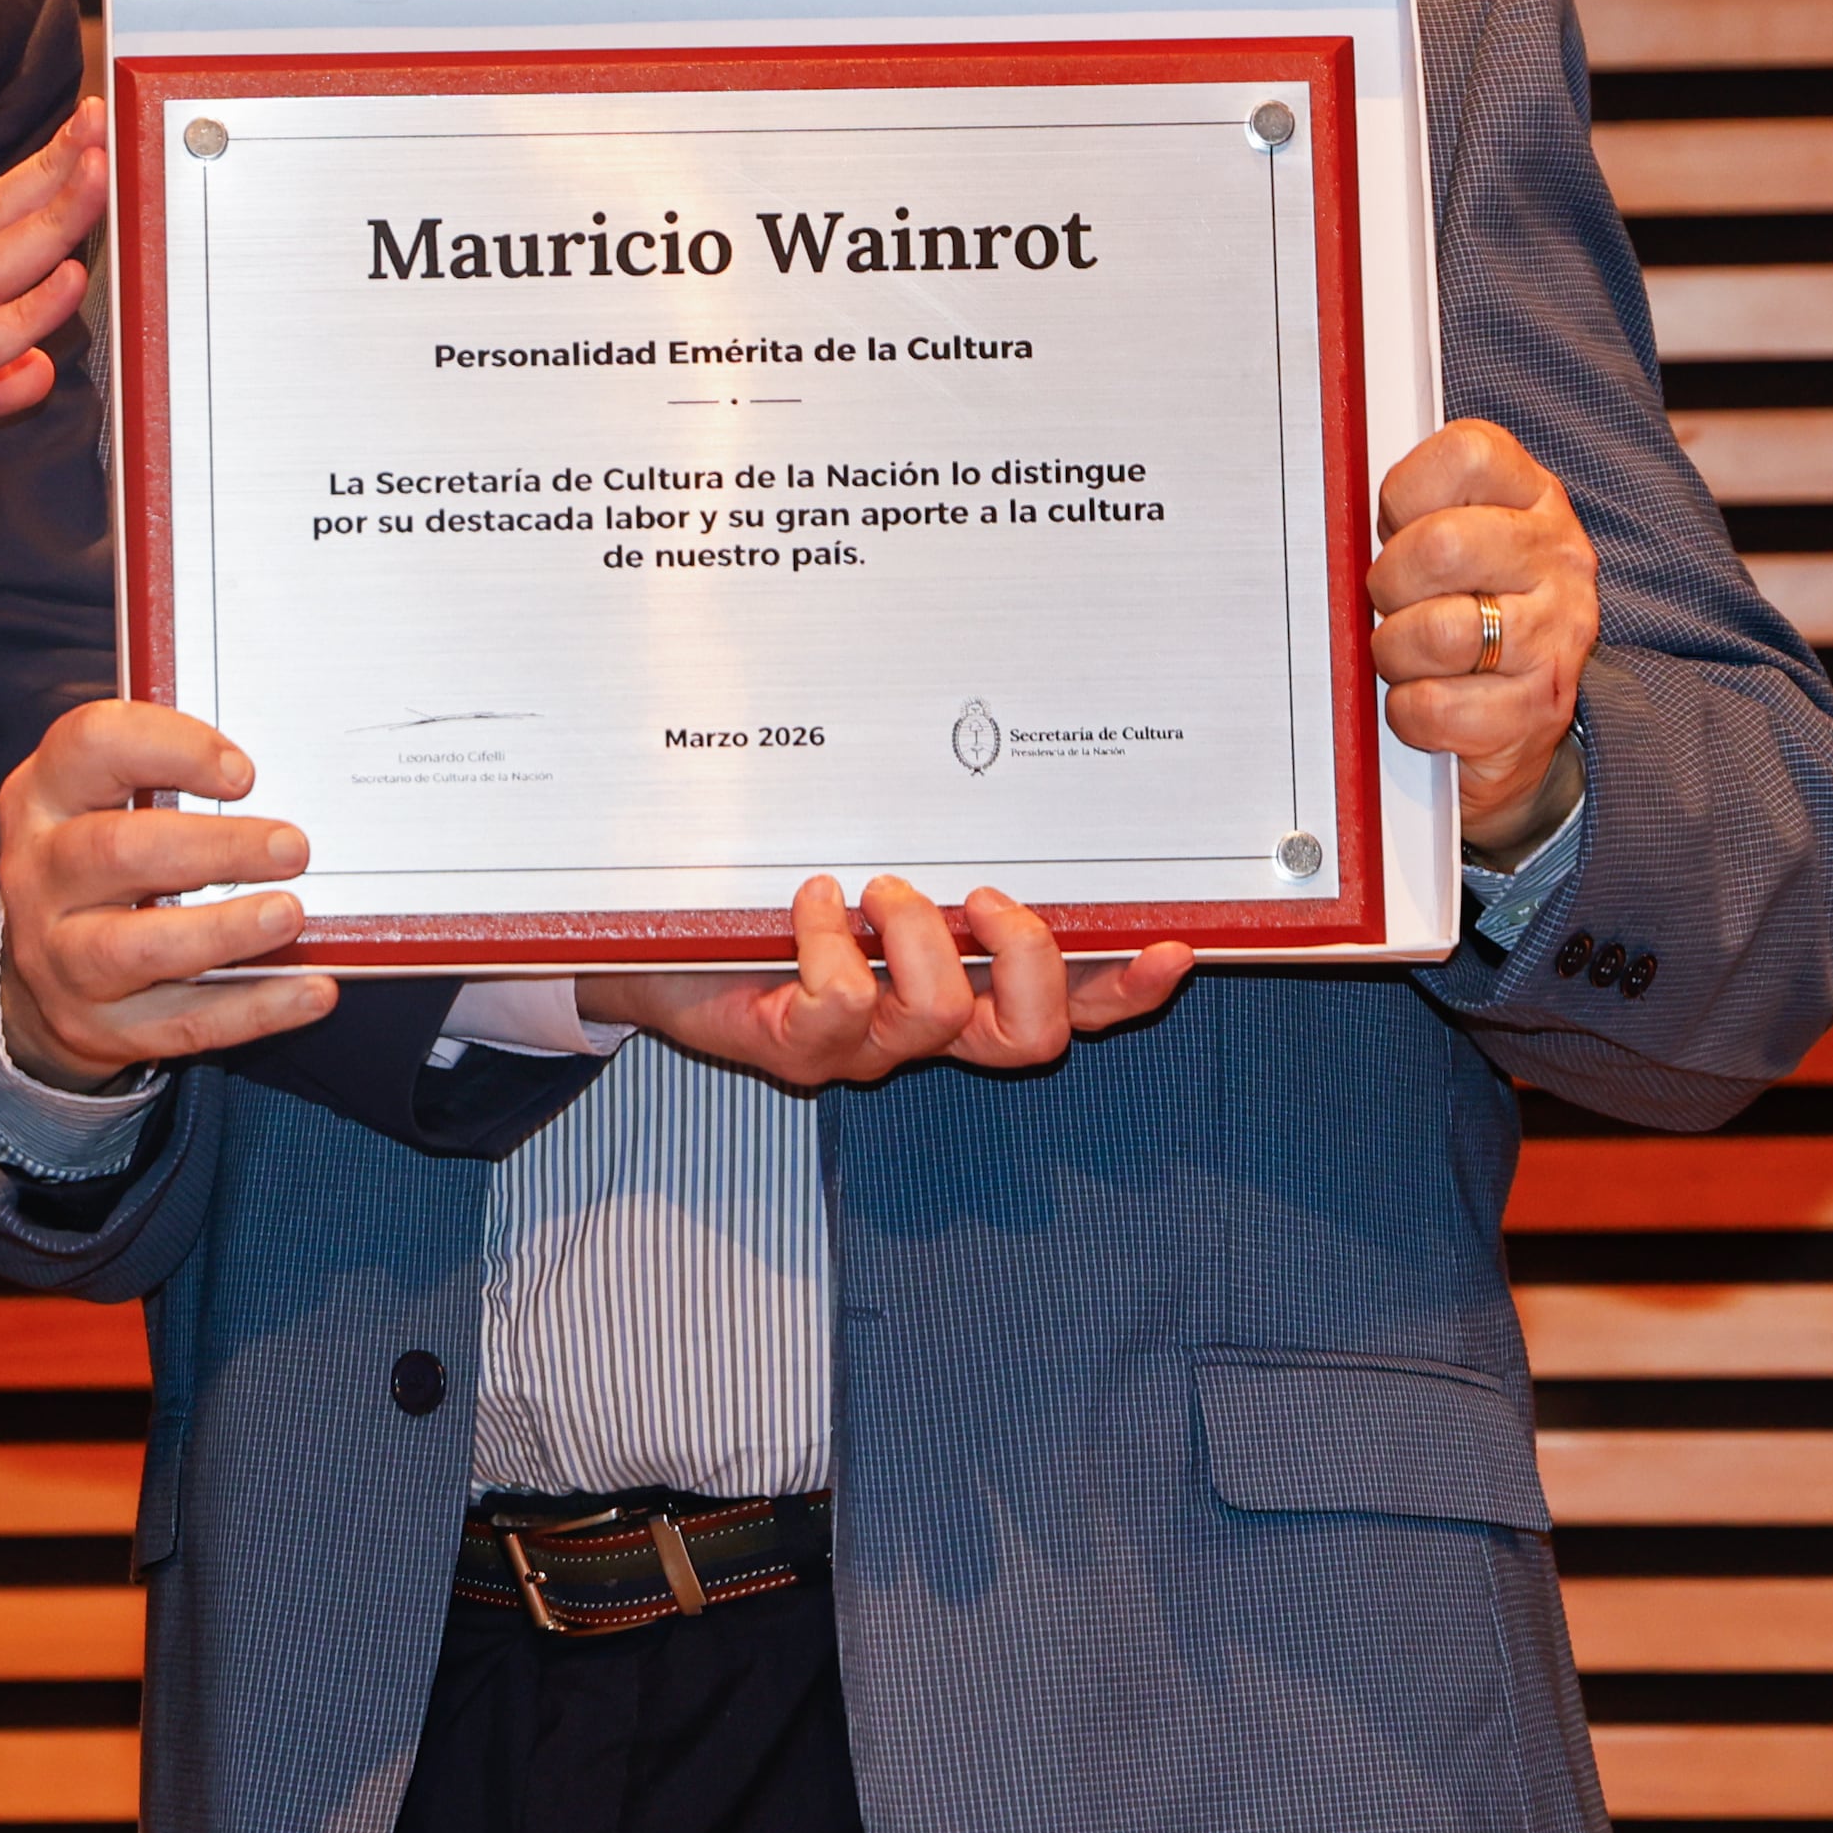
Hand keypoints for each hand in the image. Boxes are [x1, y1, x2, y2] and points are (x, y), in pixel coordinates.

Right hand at [0, 700, 339, 1088]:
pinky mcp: (95, 1024)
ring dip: (224, 930)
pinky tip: (311, 990)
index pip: (93, 744)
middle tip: (292, 848)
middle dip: (215, 847)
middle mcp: (37, 873)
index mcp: (42, 795)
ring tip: (289, 914)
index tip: (244, 773)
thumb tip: (291, 779)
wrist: (47, 968)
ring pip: (136, 947)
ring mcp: (58, 956)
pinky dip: (254, 1008)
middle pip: (116, 850)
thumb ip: (170, 778)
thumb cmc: (104, 859)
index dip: (173, 749)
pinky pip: (182, 1021)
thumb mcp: (108, 801)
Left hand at [578, 875, 1192, 1086]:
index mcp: (963, 993)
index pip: (1070, 1011)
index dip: (1123, 993)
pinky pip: (837, 1006)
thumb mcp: (869, 874)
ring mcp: (861, 1049)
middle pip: (1027, 1040)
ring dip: (919, 937)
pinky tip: (812, 900)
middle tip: (984, 899)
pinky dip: (829, 942)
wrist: (661, 951)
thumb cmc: (777, 909)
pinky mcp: (792, 1048)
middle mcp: (924, 1032)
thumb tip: (1008, 784)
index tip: (1171, 946)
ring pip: (936, 1018)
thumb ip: (939, 853)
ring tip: (878, 889)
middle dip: (1026, 960)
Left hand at [1368, 418, 1595, 851]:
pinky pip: (1436, 706)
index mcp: (1532, 497)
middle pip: (1441, 546)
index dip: (1405, 494)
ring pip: (1439, 633)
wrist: (1522, 706)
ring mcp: (1558, 633)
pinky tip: (1424, 697)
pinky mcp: (1540, 706)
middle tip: (1391, 602)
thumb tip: (1332, 518)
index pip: (1466, 455)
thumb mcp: (1448, 534)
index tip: (1397, 527)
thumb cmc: (1469, 605)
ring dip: (1395, 653)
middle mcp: (1557, 558)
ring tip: (1406, 655)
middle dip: (1389, 583)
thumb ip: (1404, 512)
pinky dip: (1409, 711)